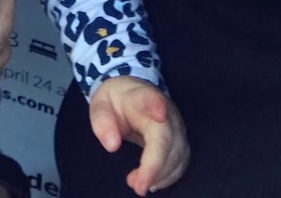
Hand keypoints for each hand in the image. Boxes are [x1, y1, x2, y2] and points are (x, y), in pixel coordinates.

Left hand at [89, 77, 188, 195]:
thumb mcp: (100, 105)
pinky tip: (152, 183)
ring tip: (137, 185)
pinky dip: (168, 177)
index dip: (157, 106)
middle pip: (167, 138)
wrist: (131, 94)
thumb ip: (102, 122)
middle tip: (137, 186)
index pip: (151, 98)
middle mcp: (165, 110)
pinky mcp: (180, 140)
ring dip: (160, 175)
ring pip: (177, 153)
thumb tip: (112, 146)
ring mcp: (176, 126)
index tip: (160, 113)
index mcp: (141, 97)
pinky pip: (181, 162)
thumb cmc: (115, 102)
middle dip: (154, 165)